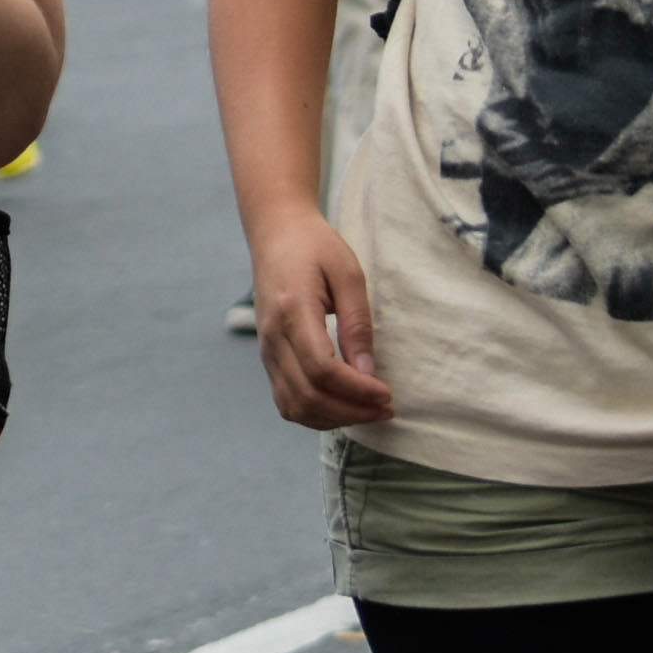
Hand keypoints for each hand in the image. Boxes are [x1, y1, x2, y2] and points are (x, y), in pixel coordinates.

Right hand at [246, 206, 393, 428]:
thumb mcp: (348, 274)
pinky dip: (315, 413)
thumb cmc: (315, 247)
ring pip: (293, 405)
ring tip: (367, 410)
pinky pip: (286, 399)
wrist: (276, 235)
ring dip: (333, 418)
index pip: (322, 369)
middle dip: (351, 411)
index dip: (357, 390)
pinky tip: (342, 405)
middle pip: (308, 395)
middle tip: (386, 408)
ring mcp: (266, 350)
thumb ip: (358, 323)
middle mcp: (272, 336)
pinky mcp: (268, 356)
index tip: (387, 393)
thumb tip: (368, 371)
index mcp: (293, 311)